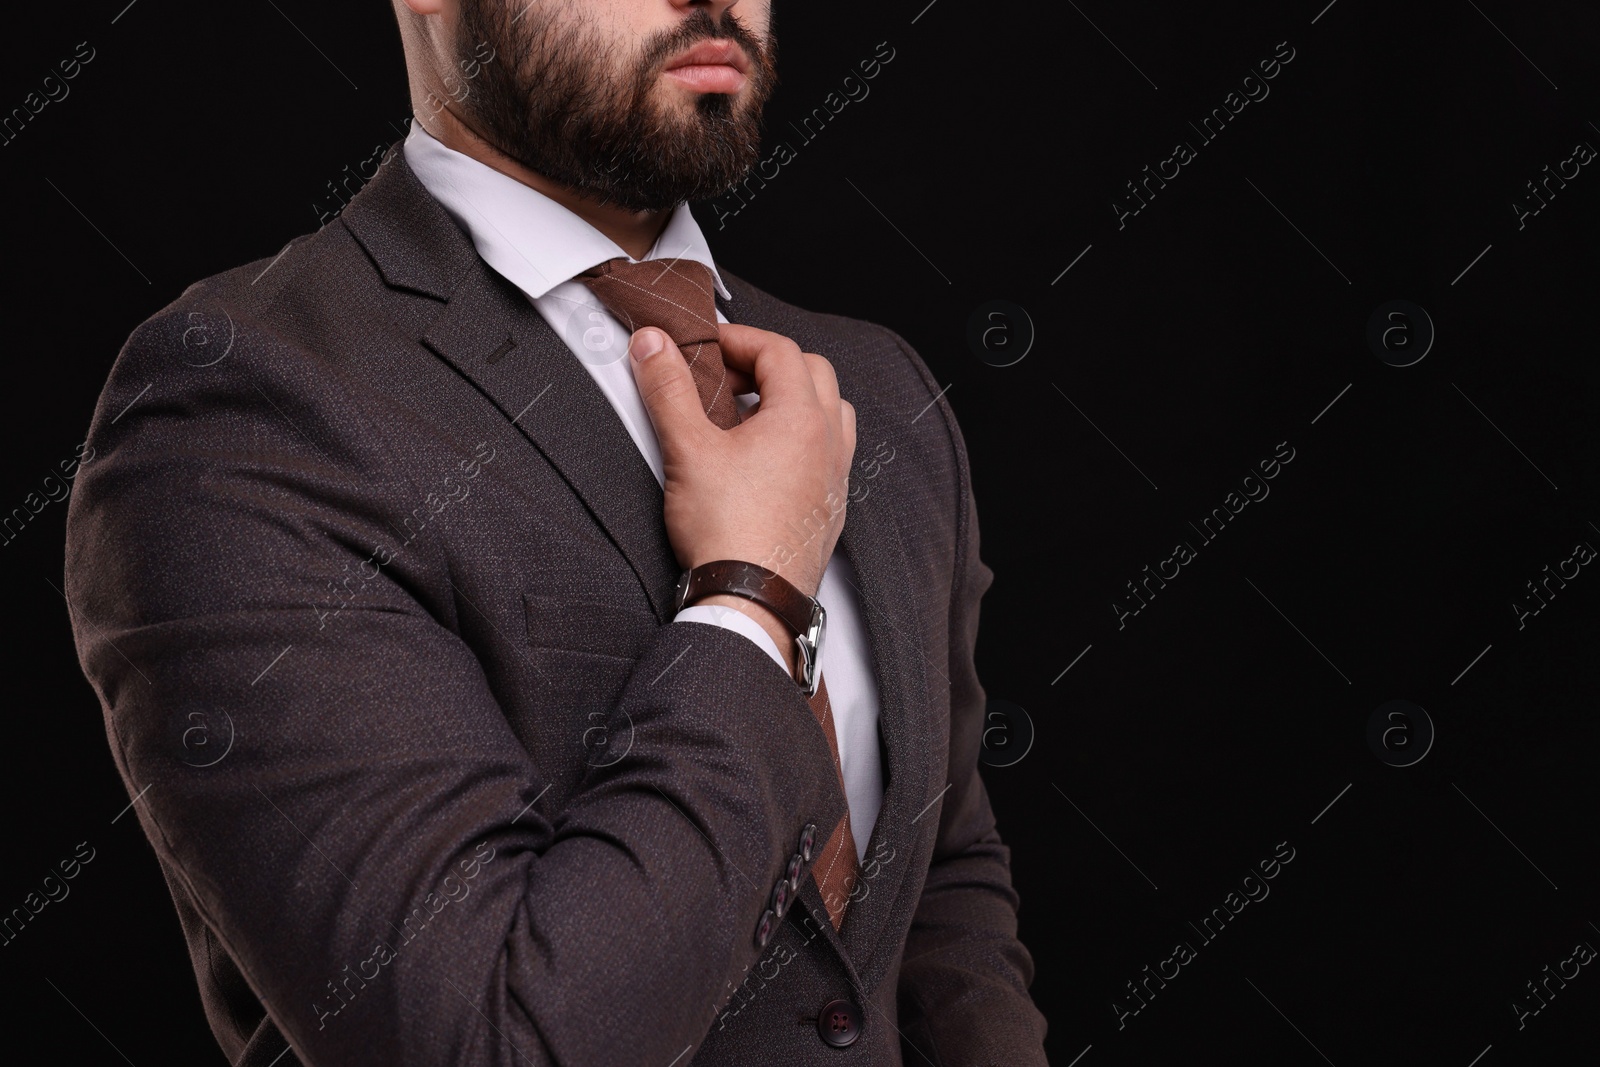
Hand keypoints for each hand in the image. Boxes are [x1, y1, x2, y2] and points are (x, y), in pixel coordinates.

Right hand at [629, 322, 855, 650]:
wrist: (751, 600)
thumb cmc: (728, 532)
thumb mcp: (687, 449)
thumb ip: (668, 389)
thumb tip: (653, 346)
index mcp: (801, 418)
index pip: (778, 350)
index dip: (740, 339)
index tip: (709, 347)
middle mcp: (829, 443)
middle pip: (812, 373)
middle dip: (769, 364)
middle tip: (728, 377)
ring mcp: (835, 476)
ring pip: (830, 412)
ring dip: (794, 400)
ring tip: (751, 414)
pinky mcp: (830, 507)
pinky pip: (830, 453)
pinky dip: (804, 439)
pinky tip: (769, 460)